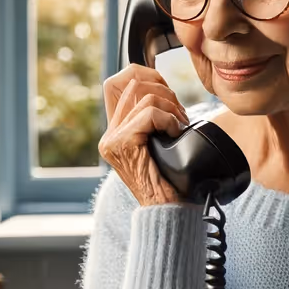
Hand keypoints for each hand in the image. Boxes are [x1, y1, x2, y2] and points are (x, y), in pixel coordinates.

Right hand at [99, 64, 190, 205]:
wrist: (168, 213)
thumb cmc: (172, 184)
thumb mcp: (161, 145)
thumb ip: (154, 122)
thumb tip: (166, 92)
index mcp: (116, 133)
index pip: (118, 83)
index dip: (143, 75)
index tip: (167, 91)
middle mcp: (109, 135)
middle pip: (130, 81)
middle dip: (163, 89)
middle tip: (180, 114)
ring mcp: (112, 140)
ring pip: (143, 96)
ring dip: (171, 106)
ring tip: (180, 126)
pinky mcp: (122, 145)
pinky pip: (149, 113)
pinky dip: (169, 119)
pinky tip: (176, 133)